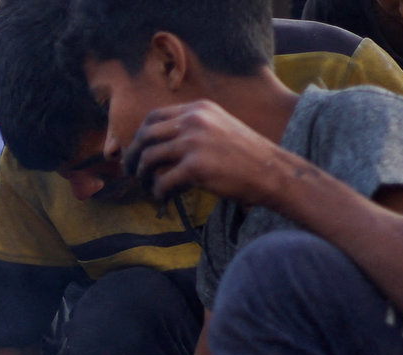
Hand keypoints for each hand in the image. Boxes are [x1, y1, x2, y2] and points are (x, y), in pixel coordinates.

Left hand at [124, 100, 301, 206]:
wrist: (272, 171)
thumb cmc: (246, 156)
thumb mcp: (218, 128)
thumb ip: (191, 129)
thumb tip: (156, 146)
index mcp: (198, 108)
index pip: (154, 117)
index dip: (140, 135)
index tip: (137, 150)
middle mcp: (194, 120)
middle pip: (145, 135)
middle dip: (133, 155)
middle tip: (130, 171)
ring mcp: (194, 143)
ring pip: (149, 159)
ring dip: (143, 176)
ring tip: (148, 187)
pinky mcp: (196, 167)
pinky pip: (162, 181)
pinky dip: (158, 192)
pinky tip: (163, 197)